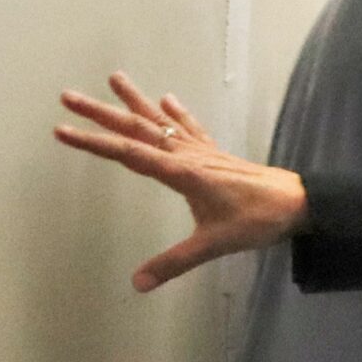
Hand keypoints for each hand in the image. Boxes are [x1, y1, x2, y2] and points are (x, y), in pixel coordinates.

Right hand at [54, 73, 308, 290]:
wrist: (299, 203)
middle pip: (138, 129)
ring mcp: (203, 151)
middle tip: (68, 97)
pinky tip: (168, 99)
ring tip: (115, 77)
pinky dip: (178, 113)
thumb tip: (137, 284)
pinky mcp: (217, 154)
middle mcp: (189, 155)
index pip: (129, 154)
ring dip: (137, 101)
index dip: (93, 143)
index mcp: (182, 172)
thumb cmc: (258, 221)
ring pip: (162, 121)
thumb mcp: (213, 244)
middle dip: (101, 113)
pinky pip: (192, 128)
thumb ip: (174, 263)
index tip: (62, 130)